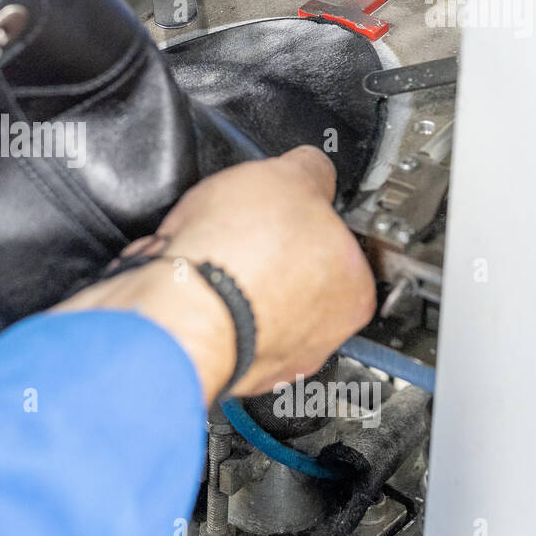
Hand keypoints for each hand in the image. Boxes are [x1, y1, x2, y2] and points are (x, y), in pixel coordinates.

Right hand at [58, 146, 374, 404]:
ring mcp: (272, 359)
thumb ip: (310, 171)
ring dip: (236, 283)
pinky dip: (207, 305)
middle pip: (300, 280)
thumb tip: (311, 167)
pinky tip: (192, 282)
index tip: (283, 209)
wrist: (179, 305)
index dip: (307, 219)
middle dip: (270, 255)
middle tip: (243, 229)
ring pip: (257, 307)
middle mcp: (322, 335)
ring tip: (210, 254)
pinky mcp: (225, 368)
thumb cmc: (240, 252)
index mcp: (356, 289)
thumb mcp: (288, 175)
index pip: (341, 244)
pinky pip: (218, 324)